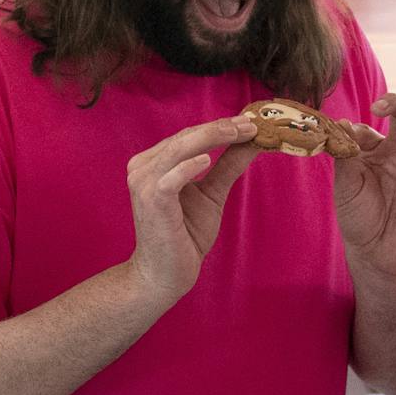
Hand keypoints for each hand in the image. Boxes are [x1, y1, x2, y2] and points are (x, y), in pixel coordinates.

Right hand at [120, 116, 259, 308]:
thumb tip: (252, 142)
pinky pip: (170, 177)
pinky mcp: (151, 200)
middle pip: (185, 137)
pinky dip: (188, 166)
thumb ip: (228, 165)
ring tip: (241, 133)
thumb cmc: (185, 234)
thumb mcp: (212, 193)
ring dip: (212, 137)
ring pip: (179, 148)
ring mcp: (144, 182)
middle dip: (221, 128)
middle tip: (252, 124)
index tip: (249, 122)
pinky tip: (207, 160)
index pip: (188, 135)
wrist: (166, 272)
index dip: (219, 126)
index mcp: (154, 162)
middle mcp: (143, 167)